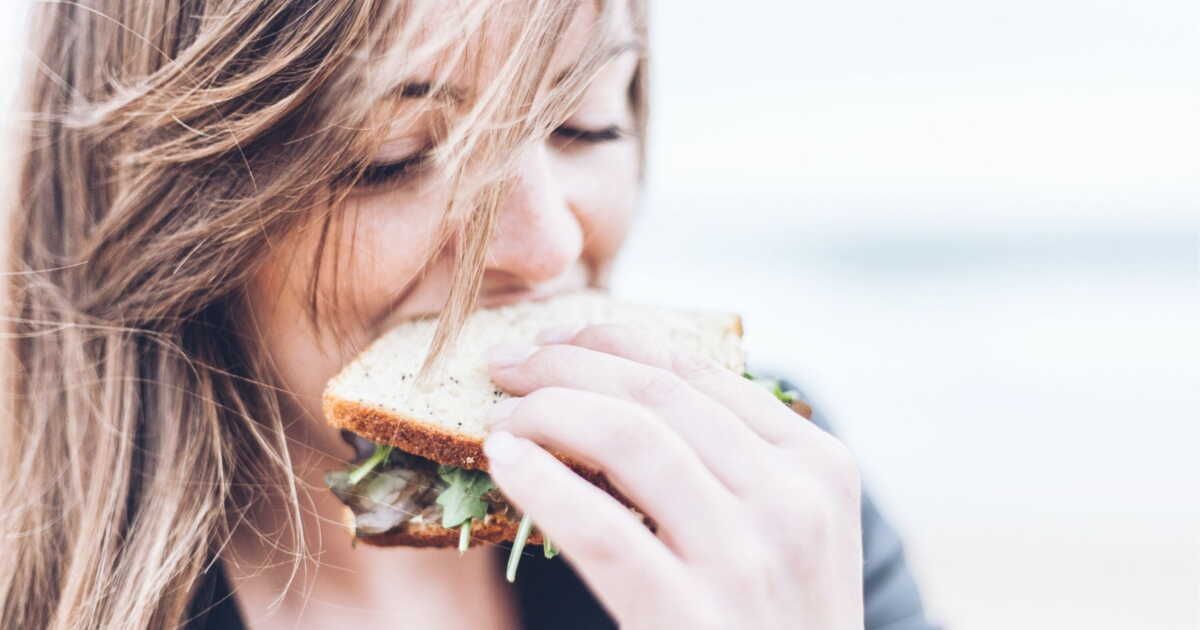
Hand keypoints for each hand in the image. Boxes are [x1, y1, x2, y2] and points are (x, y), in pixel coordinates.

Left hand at [484, 324, 864, 629]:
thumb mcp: (785, 533)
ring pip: (629, 438)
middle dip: (566, 365)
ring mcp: (749, 559)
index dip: (611, 341)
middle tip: (506, 368)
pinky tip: (504, 462)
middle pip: (657, 395)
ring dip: (547, 411)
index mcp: (818, 464)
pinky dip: (542, 483)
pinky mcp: (691, 618)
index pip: (697, 371)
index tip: (553, 341)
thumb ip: (733, 461)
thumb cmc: (773, 623)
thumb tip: (618, 387)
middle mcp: (794, 500)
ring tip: (501, 418)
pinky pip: (602, 529)